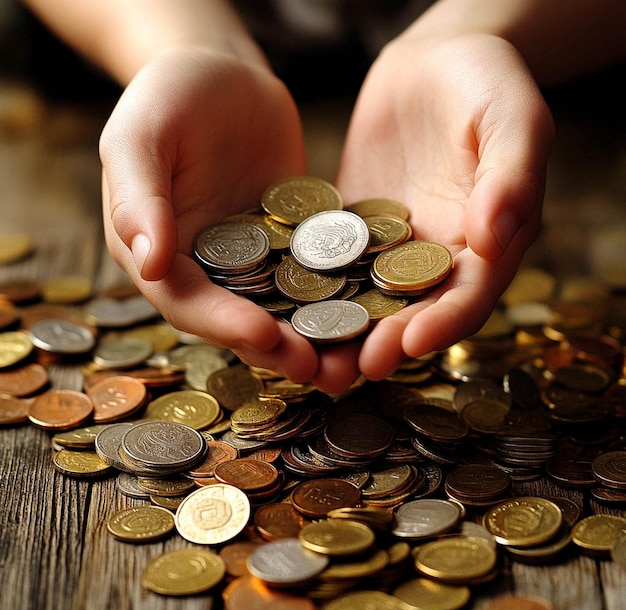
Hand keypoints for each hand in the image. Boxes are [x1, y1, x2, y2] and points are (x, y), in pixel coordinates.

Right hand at [99, 49, 324, 384]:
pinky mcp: (291, 244)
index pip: (188, 302)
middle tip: (320, 370)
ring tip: (353, 362)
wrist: (223, 74)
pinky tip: (372, 312)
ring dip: (314, 338)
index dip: (224, 324)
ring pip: (282, 308)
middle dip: (278, 348)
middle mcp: (206, 269)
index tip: (264, 335)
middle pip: (240, 320)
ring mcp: (252, 260)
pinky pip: (315, 275)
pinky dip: (339, 297)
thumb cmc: (168, 96)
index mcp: (161, 255)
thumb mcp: (140, 135)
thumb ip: (139, 197)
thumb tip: (148, 262)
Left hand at [336, 34, 554, 380]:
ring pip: (366, 300)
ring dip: (340, 334)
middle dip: (381, 344)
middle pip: (411, 313)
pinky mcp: (351, 231)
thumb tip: (492, 238)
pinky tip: (280, 306)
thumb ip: (511, 178)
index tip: (410, 344)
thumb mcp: (513, 119)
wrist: (434, 61)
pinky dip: (309, 287)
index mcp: (485, 246)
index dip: (441, 325)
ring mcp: (389, 248)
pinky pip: (329, 262)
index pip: (467, 297)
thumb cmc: (487, 83)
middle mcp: (435, 258)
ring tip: (309, 361)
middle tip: (349, 371)